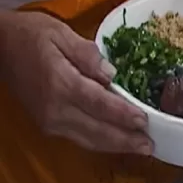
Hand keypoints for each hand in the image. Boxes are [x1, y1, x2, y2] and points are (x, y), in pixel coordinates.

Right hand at [0, 11, 151, 153]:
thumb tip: (111, 75)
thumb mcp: (61, 34)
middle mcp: (55, 108)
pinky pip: (78, 137)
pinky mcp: (46, 124)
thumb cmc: (32, 36)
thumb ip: (88, 55)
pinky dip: (100, 142)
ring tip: (141, 149)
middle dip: (125, 140)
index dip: (123, 115)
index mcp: (60, 84)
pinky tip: (117, 142)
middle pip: (96, 130)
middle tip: (151, 146)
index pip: (99, 105)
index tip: (144, 122)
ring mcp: (49, 120)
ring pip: (88, 139)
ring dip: (115, 146)